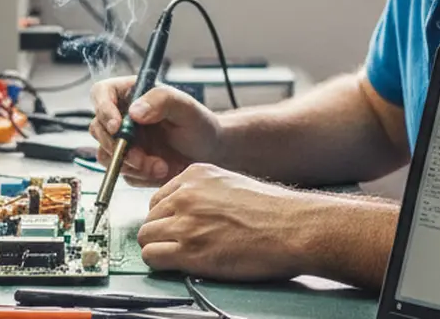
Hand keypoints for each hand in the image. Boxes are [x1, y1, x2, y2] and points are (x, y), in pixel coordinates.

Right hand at [88, 76, 222, 186]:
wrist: (209, 153)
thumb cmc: (199, 124)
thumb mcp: (185, 107)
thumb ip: (161, 101)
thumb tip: (134, 112)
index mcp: (131, 94)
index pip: (102, 93)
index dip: (103, 109)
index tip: (117, 128)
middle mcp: (122, 117)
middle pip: (99, 129)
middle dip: (119, 147)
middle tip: (142, 158)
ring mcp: (123, 142)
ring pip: (107, 155)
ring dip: (132, 165)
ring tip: (162, 167)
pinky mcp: (128, 163)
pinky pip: (122, 173)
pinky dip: (140, 176)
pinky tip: (162, 171)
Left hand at [137, 164, 315, 282]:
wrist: (293, 228)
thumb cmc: (273, 210)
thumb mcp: (232, 184)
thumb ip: (205, 192)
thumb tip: (191, 210)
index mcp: (195, 175)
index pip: (159, 197)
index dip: (167, 216)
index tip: (176, 227)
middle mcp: (185, 195)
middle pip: (149, 217)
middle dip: (161, 233)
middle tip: (179, 245)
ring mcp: (185, 222)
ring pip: (146, 237)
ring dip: (159, 248)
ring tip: (180, 256)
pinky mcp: (189, 250)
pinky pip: (152, 257)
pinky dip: (160, 263)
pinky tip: (177, 265)